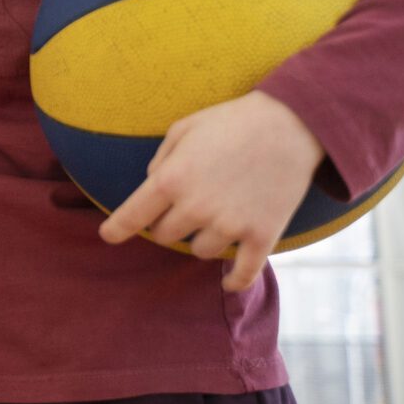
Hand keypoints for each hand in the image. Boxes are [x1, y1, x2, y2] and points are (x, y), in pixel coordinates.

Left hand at [98, 90, 323, 292]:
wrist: (293, 123)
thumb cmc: (233, 121)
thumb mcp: (185, 128)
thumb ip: (161, 160)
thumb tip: (151, 186)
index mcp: (171, 180)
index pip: (131, 217)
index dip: (116, 230)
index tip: (109, 236)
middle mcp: (196, 207)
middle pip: (165, 236)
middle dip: (169, 224)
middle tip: (187, 206)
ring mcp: (230, 225)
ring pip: (200, 252)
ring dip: (202, 240)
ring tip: (217, 218)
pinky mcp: (263, 235)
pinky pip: (243, 272)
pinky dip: (234, 281)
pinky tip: (228, 283)